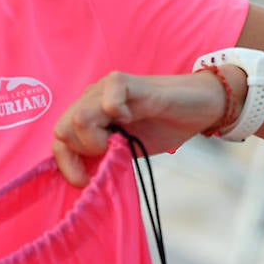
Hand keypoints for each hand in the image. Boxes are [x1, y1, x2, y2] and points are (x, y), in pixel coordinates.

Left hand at [52, 70, 230, 186]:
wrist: (203, 106)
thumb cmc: (168, 125)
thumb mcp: (130, 148)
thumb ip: (106, 156)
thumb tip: (85, 178)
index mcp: (91, 113)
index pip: (60, 139)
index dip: (67, 164)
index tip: (85, 181)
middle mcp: (93, 97)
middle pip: (63, 129)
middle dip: (83, 153)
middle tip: (109, 156)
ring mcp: (108, 88)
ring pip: (78, 119)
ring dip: (97, 140)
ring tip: (121, 140)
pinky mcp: (127, 82)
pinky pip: (107, 101)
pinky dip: (115, 115)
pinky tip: (132, 118)